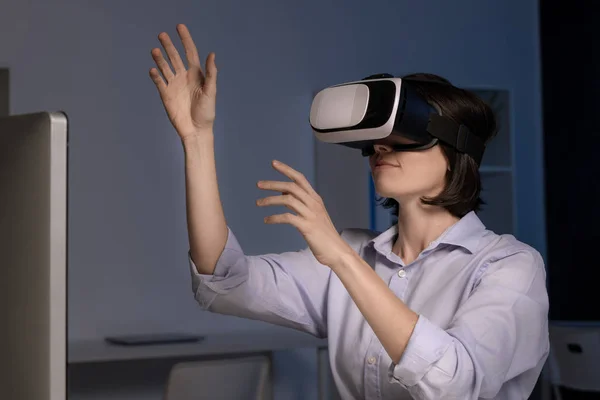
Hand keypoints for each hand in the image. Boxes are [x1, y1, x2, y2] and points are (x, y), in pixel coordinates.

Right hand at [149, 24, 216, 138]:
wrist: (196, 130)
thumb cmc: (207, 112)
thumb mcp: (211, 92)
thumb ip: (211, 73)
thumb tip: (212, 54)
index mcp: (196, 74)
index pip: (190, 52)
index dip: (185, 39)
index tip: (179, 26)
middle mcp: (183, 77)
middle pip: (175, 57)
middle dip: (169, 45)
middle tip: (162, 34)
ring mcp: (174, 85)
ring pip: (165, 67)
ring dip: (160, 58)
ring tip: (155, 50)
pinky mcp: (165, 95)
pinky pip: (159, 82)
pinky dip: (156, 75)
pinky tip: (153, 70)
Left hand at [256, 160, 353, 266]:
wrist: (336, 251)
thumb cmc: (323, 234)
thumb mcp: (312, 214)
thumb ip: (300, 203)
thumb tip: (283, 194)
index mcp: (315, 199)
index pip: (300, 178)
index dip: (286, 170)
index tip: (273, 163)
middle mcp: (313, 203)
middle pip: (291, 187)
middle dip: (273, 184)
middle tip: (258, 184)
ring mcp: (311, 215)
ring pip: (288, 200)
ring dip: (270, 200)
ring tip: (258, 203)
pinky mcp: (307, 227)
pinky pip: (288, 217)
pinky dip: (275, 217)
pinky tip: (266, 220)